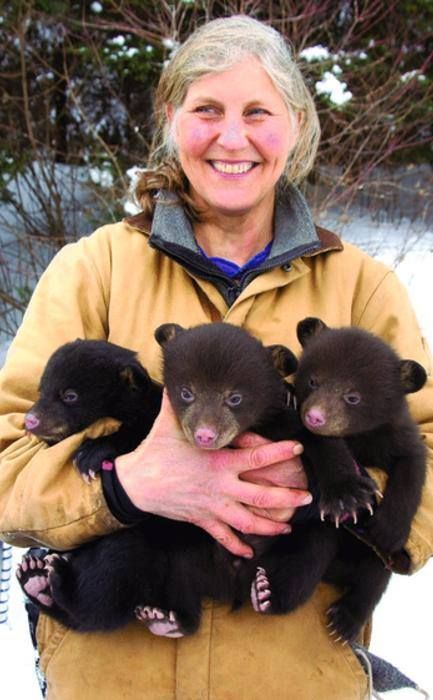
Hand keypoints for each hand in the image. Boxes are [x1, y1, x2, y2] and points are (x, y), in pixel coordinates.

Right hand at [115, 391, 311, 557]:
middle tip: (306, 497)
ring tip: (287, 527)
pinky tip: (250, 551)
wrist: (136, 484)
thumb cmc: (155, 451)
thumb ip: (178, 400)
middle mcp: (221, 486)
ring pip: (248, 522)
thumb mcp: (168, 423)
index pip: (257, 456)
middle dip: (287, 498)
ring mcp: (213, 506)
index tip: (297, 448)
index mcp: (219, 462)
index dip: (280, 452)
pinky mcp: (202, 519)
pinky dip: (237, 546)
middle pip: (262, 496)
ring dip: (270, 526)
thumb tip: (178, 376)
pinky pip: (223, 537)